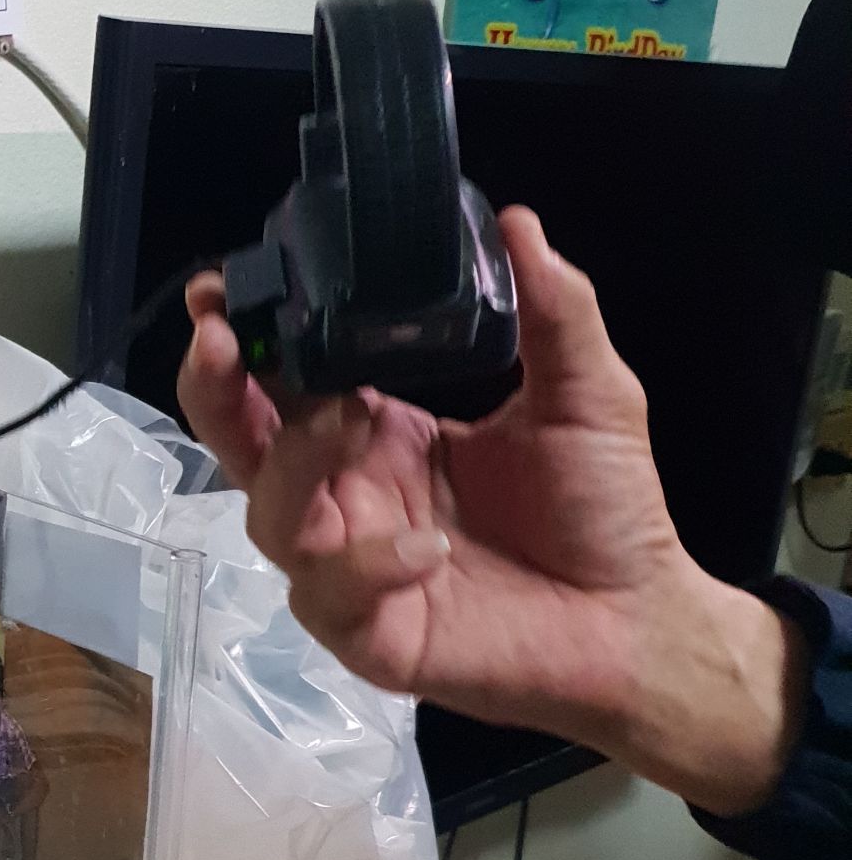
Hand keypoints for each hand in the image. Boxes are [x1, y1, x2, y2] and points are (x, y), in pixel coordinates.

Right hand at [177, 208, 803, 815]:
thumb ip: (554, 311)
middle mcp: (346, 498)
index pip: (283, 381)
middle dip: (217, 391)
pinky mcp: (371, 636)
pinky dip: (367, 564)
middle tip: (222, 340)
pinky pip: (333, 597)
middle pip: (242, 446)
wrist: (642, 621)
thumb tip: (518, 222)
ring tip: (350, 418)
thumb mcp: (586, 393)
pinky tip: (427, 546)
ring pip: (272, 517)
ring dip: (294, 462)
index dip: (243, 337)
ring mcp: (350, 568)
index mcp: (378, 435)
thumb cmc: (604, 510)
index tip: (220, 291)